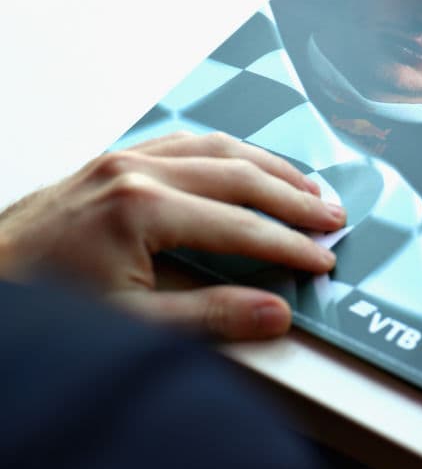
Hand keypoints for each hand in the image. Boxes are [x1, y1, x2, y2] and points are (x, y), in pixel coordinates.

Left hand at [0, 132, 345, 338]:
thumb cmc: (41, 306)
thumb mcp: (128, 325)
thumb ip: (209, 316)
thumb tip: (276, 312)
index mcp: (141, 209)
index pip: (242, 225)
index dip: (289, 246)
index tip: (323, 261)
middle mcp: (135, 172)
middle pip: (240, 175)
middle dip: (294, 199)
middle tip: (333, 219)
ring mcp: (122, 159)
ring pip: (217, 148)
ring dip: (270, 167)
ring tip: (309, 187)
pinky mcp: (111, 161)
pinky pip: (185, 143)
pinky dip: (228, 153)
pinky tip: (247, 165)